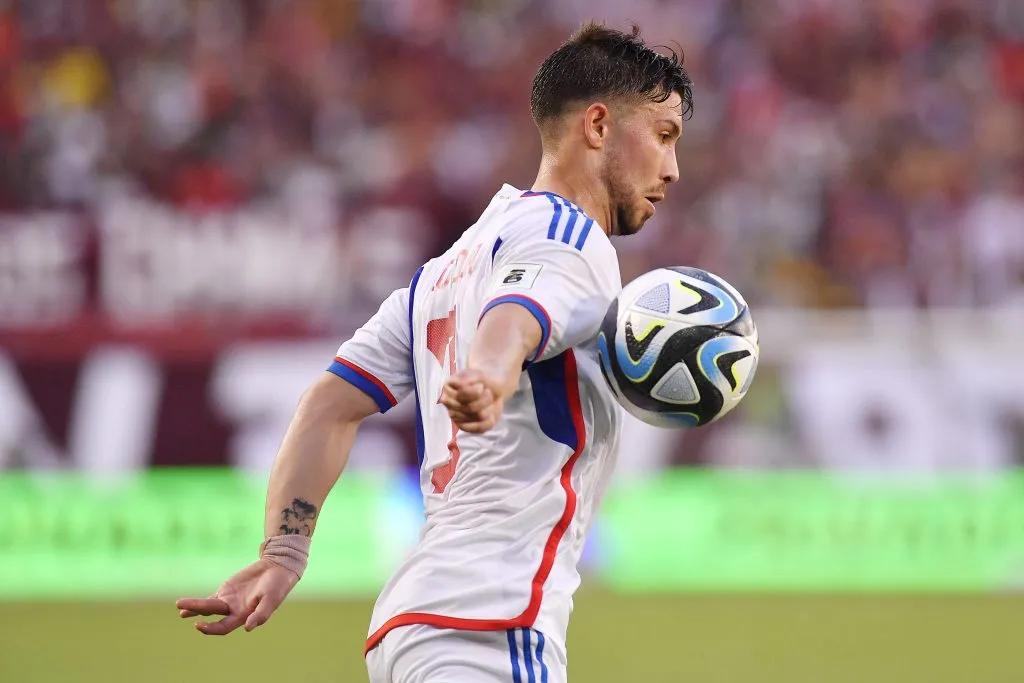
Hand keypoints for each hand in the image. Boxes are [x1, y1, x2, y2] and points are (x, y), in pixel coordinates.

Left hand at [176, 560, 298, 634]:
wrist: (277, 569)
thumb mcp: (272, 599)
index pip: (223, 627)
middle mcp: (234, 612)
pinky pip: (209, 599)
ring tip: (180, 609)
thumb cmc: (278, 586)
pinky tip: (184, 607)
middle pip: (213, 615)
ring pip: (208, 607)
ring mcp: (229, 601)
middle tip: (183, 612)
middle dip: (198, 613)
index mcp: (244, 616)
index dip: (211, 629)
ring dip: (195, 608)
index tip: (198, 625)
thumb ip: (261, 614)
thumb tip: (247, 628)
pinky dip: (198, 603)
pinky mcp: (227, 591)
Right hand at [440, 368, 504, 432]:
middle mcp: (448, 404)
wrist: (492, 389)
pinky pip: (480, 428)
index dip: (476, 392)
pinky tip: (490, 414)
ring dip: (489, 408)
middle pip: (470, 408)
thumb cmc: (482, 380)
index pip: (461, 396)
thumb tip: (454, 383)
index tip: (481, 386)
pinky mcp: (465, 427)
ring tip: (488, 401)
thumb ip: (469, 378)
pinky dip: (490, 420)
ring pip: (478, 417)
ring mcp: (455, 417)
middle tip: (487, 392)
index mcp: (448, 388)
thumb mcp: (479, 374)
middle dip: (485, 399)